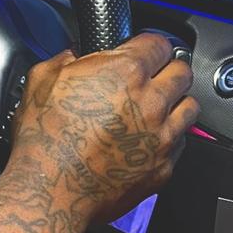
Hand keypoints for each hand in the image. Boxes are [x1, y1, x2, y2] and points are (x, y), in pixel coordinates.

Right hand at [6, 34, 198, 227]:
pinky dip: (170, 138)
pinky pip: (180, 143)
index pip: (159, 43)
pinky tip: (149, 139)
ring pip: (190, 107)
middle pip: (182, 72)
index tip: (144, 51)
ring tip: (159, 107)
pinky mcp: (163, 166)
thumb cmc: (45, 140)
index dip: (150, 45)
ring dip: (176, 103)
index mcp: (125, 72)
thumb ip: (66, 59)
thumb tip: (74, 56)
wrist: (50, 189)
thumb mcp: (42, 81)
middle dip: (168, 70)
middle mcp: (151, 102)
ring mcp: (161, 136)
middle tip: (153, 77)